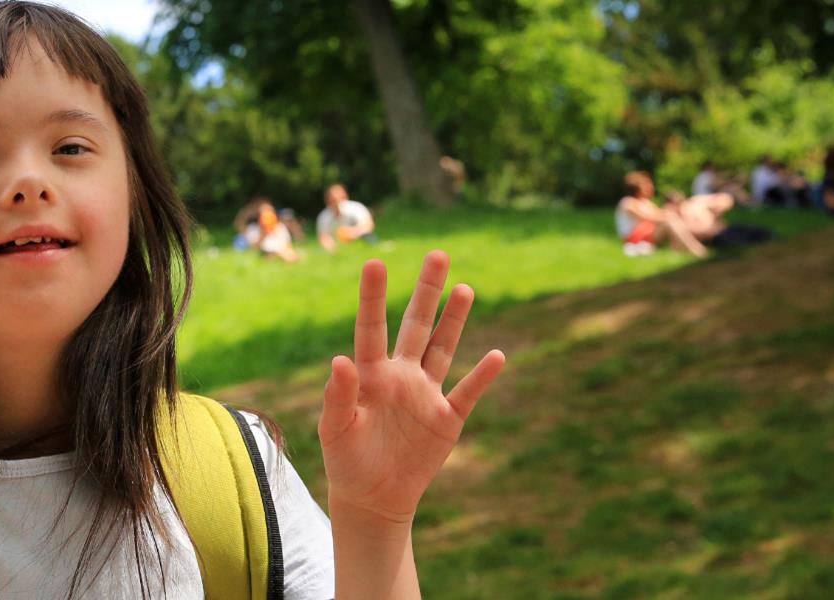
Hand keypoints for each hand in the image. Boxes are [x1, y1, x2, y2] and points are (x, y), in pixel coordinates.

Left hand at [320, 251, 504, 522]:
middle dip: (427, 292)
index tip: (375, 262)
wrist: (372, 498)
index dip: (374, 297)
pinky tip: (497, 355)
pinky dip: (482, 376)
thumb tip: (339, 360)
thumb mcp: (335, 429)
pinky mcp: (446, 419)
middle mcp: (400, 376)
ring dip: (455, 321)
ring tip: (465, 287)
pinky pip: (468, 393)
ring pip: (443, 349)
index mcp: (369, 375)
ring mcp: (425, 394)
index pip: (371, 328)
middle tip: (438, 255)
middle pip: (416, 326)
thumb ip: (338, 396)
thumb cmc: (346, 460)